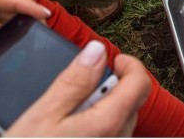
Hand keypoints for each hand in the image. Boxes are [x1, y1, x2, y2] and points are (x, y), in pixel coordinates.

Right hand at [5, 40, 150, 136]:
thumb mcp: (43, 115)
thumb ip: (75, 81)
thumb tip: (97, 52)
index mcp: (108, 124)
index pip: (140, 84)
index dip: (130, 65)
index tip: (114, 60)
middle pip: (131, 103)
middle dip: (112, 88)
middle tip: (81, 87)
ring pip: (121, 124)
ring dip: (103, 111)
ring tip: (68, 115)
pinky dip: (97, 130)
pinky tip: (69, 133)